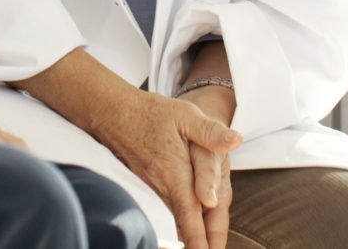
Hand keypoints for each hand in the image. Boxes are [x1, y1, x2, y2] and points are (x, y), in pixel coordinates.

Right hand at [91, 89, 240, 248]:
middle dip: (199, 245)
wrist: (111, 113)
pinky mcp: (150, 185)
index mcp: (175, 172)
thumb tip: (236, 140)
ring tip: (206, 248)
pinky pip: (171, 210)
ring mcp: (155, 187)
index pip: (191, 215)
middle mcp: (164, 186)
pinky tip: (189, 233)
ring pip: (178, 219)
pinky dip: (184, 225)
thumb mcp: (184, 115)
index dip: (199, 241)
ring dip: (192, 238)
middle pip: (186, 226)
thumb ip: (210, 131)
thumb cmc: (149, 113)